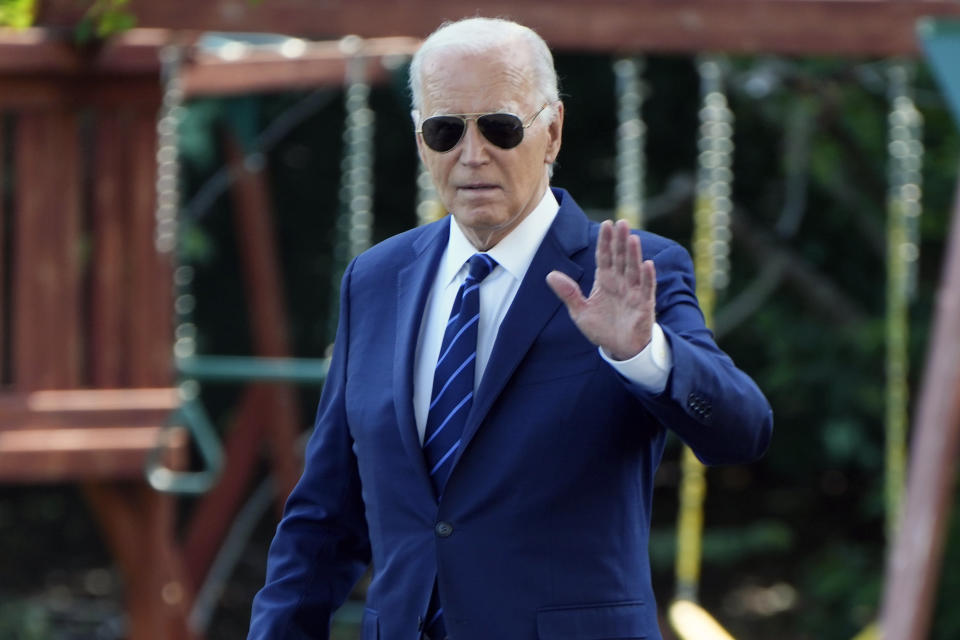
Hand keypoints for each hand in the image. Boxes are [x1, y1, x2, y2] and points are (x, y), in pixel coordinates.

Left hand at [546, 219, 655, 360]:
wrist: (619, 349)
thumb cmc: (601, 329)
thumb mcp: (580, 312)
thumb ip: (568, 293)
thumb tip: (550, 275)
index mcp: (605, 281)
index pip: (604, 257)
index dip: (605, 241)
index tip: (606, 224)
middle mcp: (620, 283)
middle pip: (620, 258)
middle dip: (620, 241)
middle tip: (622, 222)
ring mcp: (633, 292)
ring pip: (633, 269)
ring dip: (633, 254)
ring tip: (632, 238)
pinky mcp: (644, 305)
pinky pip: (646, 289)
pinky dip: (647, 277)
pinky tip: (647, 264)